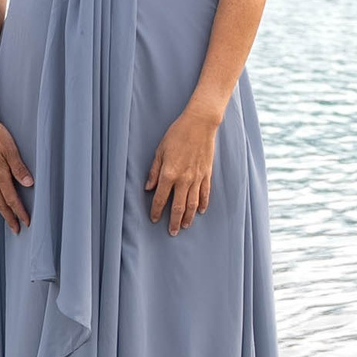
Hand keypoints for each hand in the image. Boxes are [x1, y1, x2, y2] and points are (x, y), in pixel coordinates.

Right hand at [0, 110, 32, 231]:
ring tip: (10, 218)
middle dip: (9, 217)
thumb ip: (19, 167)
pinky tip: (1, 198)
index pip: (11, 198)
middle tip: (17, 230)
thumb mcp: (10, 149)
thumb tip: (29, 185)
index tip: (27, 222)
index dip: (19, 212)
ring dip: (3, 210)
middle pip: (1, 203)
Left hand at [146, 108, 218, 234]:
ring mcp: (197, 178)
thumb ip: (154, 171)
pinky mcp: (207, 174)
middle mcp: (184, 179)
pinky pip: (205, 193)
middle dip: (174, 221)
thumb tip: (148, 188)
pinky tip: (201, 211)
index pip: (161, 198)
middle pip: (179, 206)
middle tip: (172, 232)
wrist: (200, 124)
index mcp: (169, 173)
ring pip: (193, 203)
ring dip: (189, 217)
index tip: (155, 219)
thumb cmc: (177, 134)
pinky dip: (203, 204)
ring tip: (185, 226)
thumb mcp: (159, 151)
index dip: (157, 211)